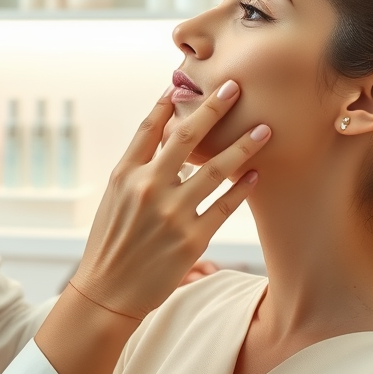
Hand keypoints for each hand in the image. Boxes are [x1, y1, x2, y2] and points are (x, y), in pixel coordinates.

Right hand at [70, 79, 269, 319]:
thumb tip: (163, 136)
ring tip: (264, 130)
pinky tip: (256, 175)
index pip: (148, 128)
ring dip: (243, 146)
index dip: (167, 102)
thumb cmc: (111, 241)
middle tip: (235, 86)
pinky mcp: (191, 239)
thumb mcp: (113, 197)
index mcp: (126, 174)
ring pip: (216, 170)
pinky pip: (224, 206)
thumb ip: (137, 166)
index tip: (183, 83)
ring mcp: (172, 213)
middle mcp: (149, 188)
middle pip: (187, 137)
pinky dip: (242, 189)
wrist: (108, 291)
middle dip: (213, 108)